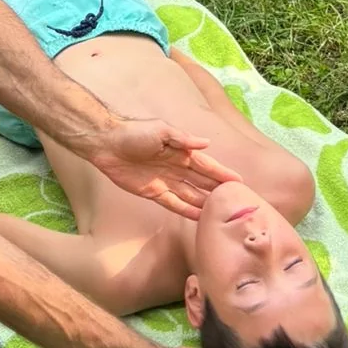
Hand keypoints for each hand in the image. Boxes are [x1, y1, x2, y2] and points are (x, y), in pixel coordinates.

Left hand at [84, 119, 234, 220]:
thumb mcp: (161, 130)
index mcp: (181, 151)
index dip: (221, 173)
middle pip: (201, 182)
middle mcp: (177, 167)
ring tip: (222, 215)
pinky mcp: (153, 192)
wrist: (107, 144)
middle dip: (217, 191)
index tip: (239, 182)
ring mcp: (166, 181)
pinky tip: (199, 217)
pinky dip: (186, 210)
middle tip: (237, 203)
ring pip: (190, 195)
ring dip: (204, 203)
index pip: (206, 165)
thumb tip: (207, 143)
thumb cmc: (135, 132)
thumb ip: (183, 139)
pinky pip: (174, 203)